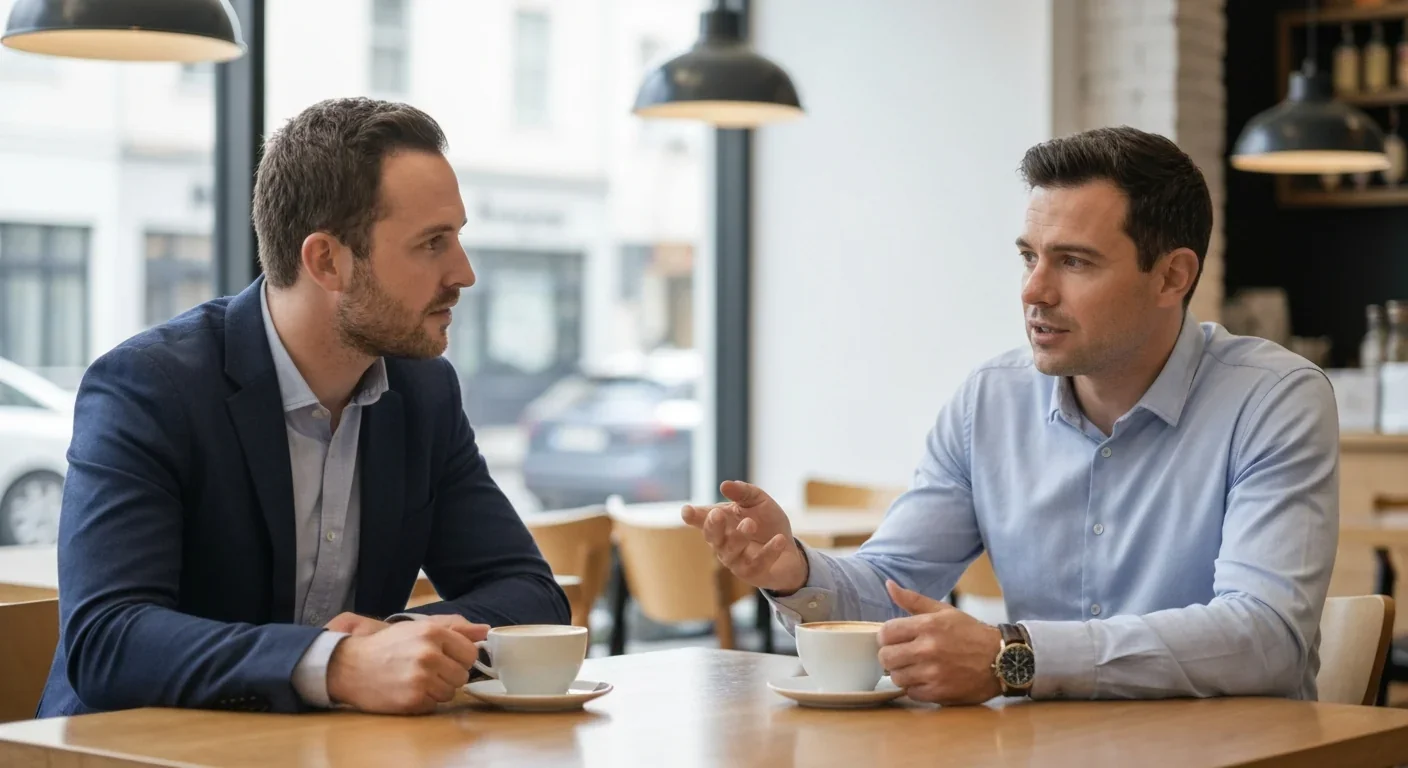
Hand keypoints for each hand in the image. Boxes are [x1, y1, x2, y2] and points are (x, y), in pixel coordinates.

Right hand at [326, 616, 489, 713]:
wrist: (350, 665)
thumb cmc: (387, 645)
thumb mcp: (419, 628)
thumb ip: (455, 628)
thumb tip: (485, 630)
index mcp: (433, 632)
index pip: (470, 652)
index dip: (459, 657)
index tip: (445, 658)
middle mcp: (429, 654)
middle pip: (462, 675)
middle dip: (448, 674)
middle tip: (427, 670)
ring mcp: (421, 678)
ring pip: (450, 692)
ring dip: (437, 689)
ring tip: (416, 679)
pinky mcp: (412, 699)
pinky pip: (434, 705)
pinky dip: (424, 701)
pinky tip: (408, 690)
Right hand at [681, 480, 807, 593]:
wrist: (790, 551)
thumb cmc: (768, 524)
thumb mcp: (759, 502)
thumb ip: (743, 492)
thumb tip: (725, 485)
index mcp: (721, 523)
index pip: (702, 519)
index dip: (692, 516)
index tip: (686, 511)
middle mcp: (723, 542)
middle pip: (712, 536)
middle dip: (713, 525)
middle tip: (717, 513)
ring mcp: (735, 560)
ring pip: (731, 551)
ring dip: (739, 537)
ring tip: (750, 523)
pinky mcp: (751, 573)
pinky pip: (757, 563)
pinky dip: (769, 551)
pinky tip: (780, 540)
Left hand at [877, 580, 1002, 704]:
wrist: (1002, 659)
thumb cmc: (970, 633)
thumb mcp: (944, 611)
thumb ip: (913, 600)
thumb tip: (888, 585)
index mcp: (928, 625)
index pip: (886, 632)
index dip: (886, 637)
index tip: (894, 639)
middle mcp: (928, 649)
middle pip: (886, 657)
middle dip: (890, 656)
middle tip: (902, 655)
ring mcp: (933, 673)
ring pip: (896, 677)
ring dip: (903, 673)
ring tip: (916, 667)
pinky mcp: (939, 693)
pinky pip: (911, 692)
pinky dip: (915, 688)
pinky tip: (926, 679)